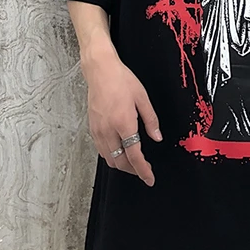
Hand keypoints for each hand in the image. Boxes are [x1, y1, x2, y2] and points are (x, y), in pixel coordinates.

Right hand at [81, 45, 161, 186]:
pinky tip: (119, 150)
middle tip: (144, 170)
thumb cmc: (122, 80)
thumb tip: (157, 137)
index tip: (150, 178)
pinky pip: (101, 149)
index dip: (143, 170)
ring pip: (108, 158)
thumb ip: (151, 120)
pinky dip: (111, 155)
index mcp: (123, 123)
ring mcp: (98, 130)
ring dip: (121, 164)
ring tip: (133, 162)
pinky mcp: (92, 128)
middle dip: (133, 170)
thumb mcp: (142, 98)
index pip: (134, 156)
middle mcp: (108, 130)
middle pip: (120, 162)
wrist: (100, 70)